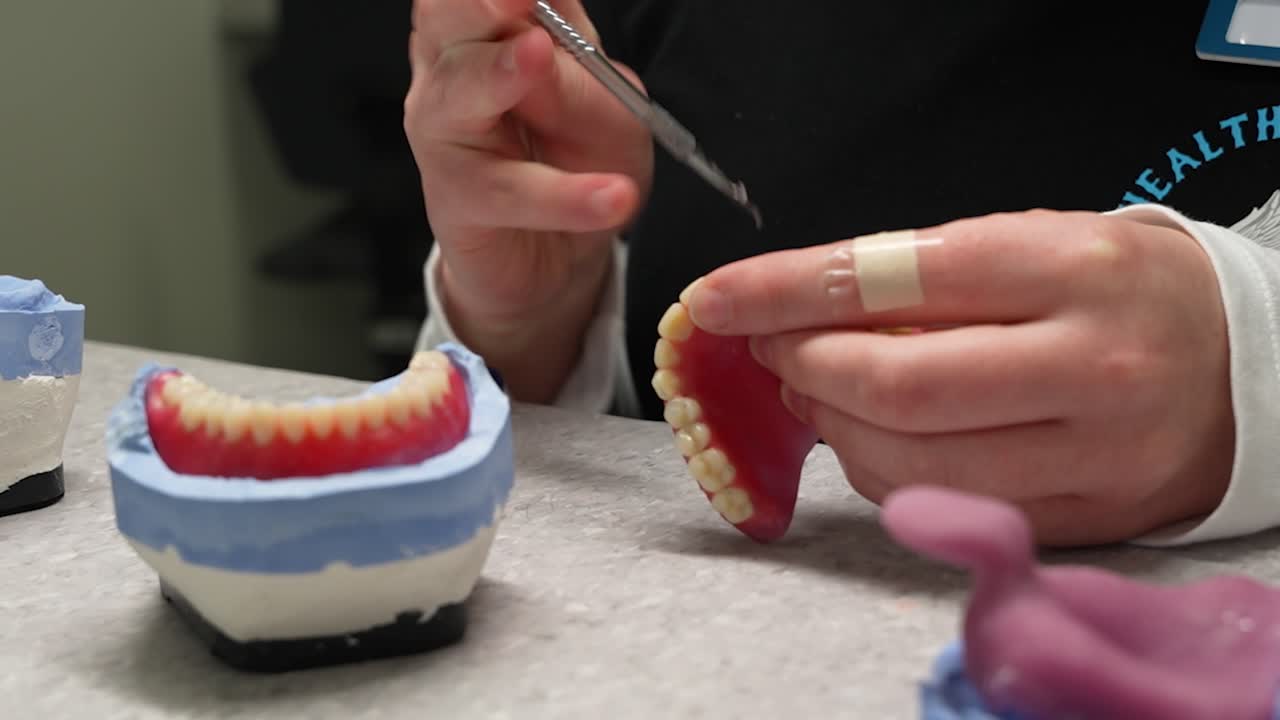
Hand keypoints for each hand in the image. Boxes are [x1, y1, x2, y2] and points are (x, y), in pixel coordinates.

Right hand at [405, 0, 652, 399]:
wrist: (558, 257)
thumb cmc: (578, 162)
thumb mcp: (608, 111)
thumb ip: (579, 78)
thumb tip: (537, 44)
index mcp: (492, 27)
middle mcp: (452, 66)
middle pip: (446, 15)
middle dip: (478, 0)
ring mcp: (445, 128)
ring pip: (462, 91)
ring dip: (500, 72)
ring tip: (537, 56)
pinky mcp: (453, 196)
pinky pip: (508, 190)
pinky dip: (564, 196)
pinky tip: (611, 197)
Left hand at [683, 209, 1234, 544]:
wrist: (1240, 364)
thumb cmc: (1114, 289)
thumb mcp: (1031, 242)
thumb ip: (918, 274)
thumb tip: (793, 310)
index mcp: (1072, 270)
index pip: (894, 277)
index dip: (785, 292)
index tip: (715, 298)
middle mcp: (1091, 365)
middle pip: (895, 387)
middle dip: (804, 368)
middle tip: (771, 349)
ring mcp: (1092, 454)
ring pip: (911, 461)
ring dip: (831, 427)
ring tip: (816, 389)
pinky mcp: (1082, 516)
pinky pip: (943, 505)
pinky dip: (880, 472)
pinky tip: (870, 435)